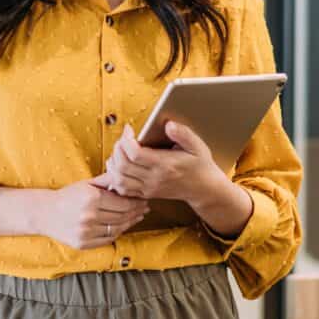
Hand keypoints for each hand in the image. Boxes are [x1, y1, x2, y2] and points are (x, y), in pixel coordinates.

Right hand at [34, 176, 148, 249]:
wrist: (45, 213)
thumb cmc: (68, 196)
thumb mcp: (86, 184)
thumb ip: (107, 179)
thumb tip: (125, 173)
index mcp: (92, 198)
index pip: (123, 203)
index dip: (136, 202)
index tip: (143, 200)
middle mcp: (90, 215)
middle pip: (123, 216)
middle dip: (136, 212)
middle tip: (144, 208)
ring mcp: (86, 231)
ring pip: (117, 229)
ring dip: (129, 223)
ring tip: (136, 217)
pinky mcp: (83, 243)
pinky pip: (107, 239)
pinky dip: (117, 233)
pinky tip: (122, 226)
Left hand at [105, 122, 252, 237]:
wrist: (204, 189)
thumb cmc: (200, 165)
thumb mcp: (197, 146)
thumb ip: (183, 134)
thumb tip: (168, 124)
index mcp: (165, 165)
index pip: (135, 154)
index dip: (126, 139)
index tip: (129, 129)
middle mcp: (154, 178)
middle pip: (122, 166)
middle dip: (117, 149)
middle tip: (123, 139)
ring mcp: (149, 188)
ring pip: (119, 179)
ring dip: (114, 163)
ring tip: (120, 152)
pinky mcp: (146, 193)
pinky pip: (123, 190)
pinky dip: (116, 178)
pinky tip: (121, 167)